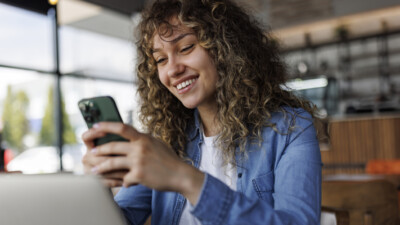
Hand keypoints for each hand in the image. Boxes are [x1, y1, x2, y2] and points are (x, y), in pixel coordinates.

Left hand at [85, 122, 204, 203]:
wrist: (180, 175)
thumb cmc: (169, 160)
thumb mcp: (156, 144)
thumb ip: (142, 140)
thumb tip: (130, 135)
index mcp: (143, 138)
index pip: (122, 128)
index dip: (106, 126)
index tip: (95, 126)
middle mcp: (140, 148)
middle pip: (113, 146)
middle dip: (99, 150)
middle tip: (91, 152)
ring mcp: (139, 161)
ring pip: (113, 163)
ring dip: (100, 167)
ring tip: (93, 170)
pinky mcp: (139, 175)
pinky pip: (124, 179)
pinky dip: (123, 182)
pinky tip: (123, 183)